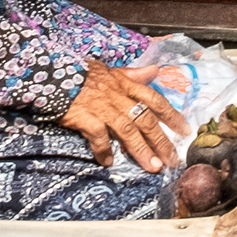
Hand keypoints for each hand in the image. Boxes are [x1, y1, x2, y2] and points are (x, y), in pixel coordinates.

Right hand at [60, 59, 185, 172]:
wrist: (52, 73)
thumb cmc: (82, 74)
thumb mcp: (111, 70)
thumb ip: (134, 74)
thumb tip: (155, 71)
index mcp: (126, 85)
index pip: (155, 100)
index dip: (172, 116)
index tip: (184, 131)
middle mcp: (118, 96)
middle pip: (146, 120)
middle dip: (161, 141)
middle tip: (172, 160)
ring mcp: (102, 107)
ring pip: (127, 130)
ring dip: (141, 150)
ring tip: (152, 166)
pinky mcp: (85, 117)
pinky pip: (98, 136)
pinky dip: (104, 149)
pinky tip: (108, 161)